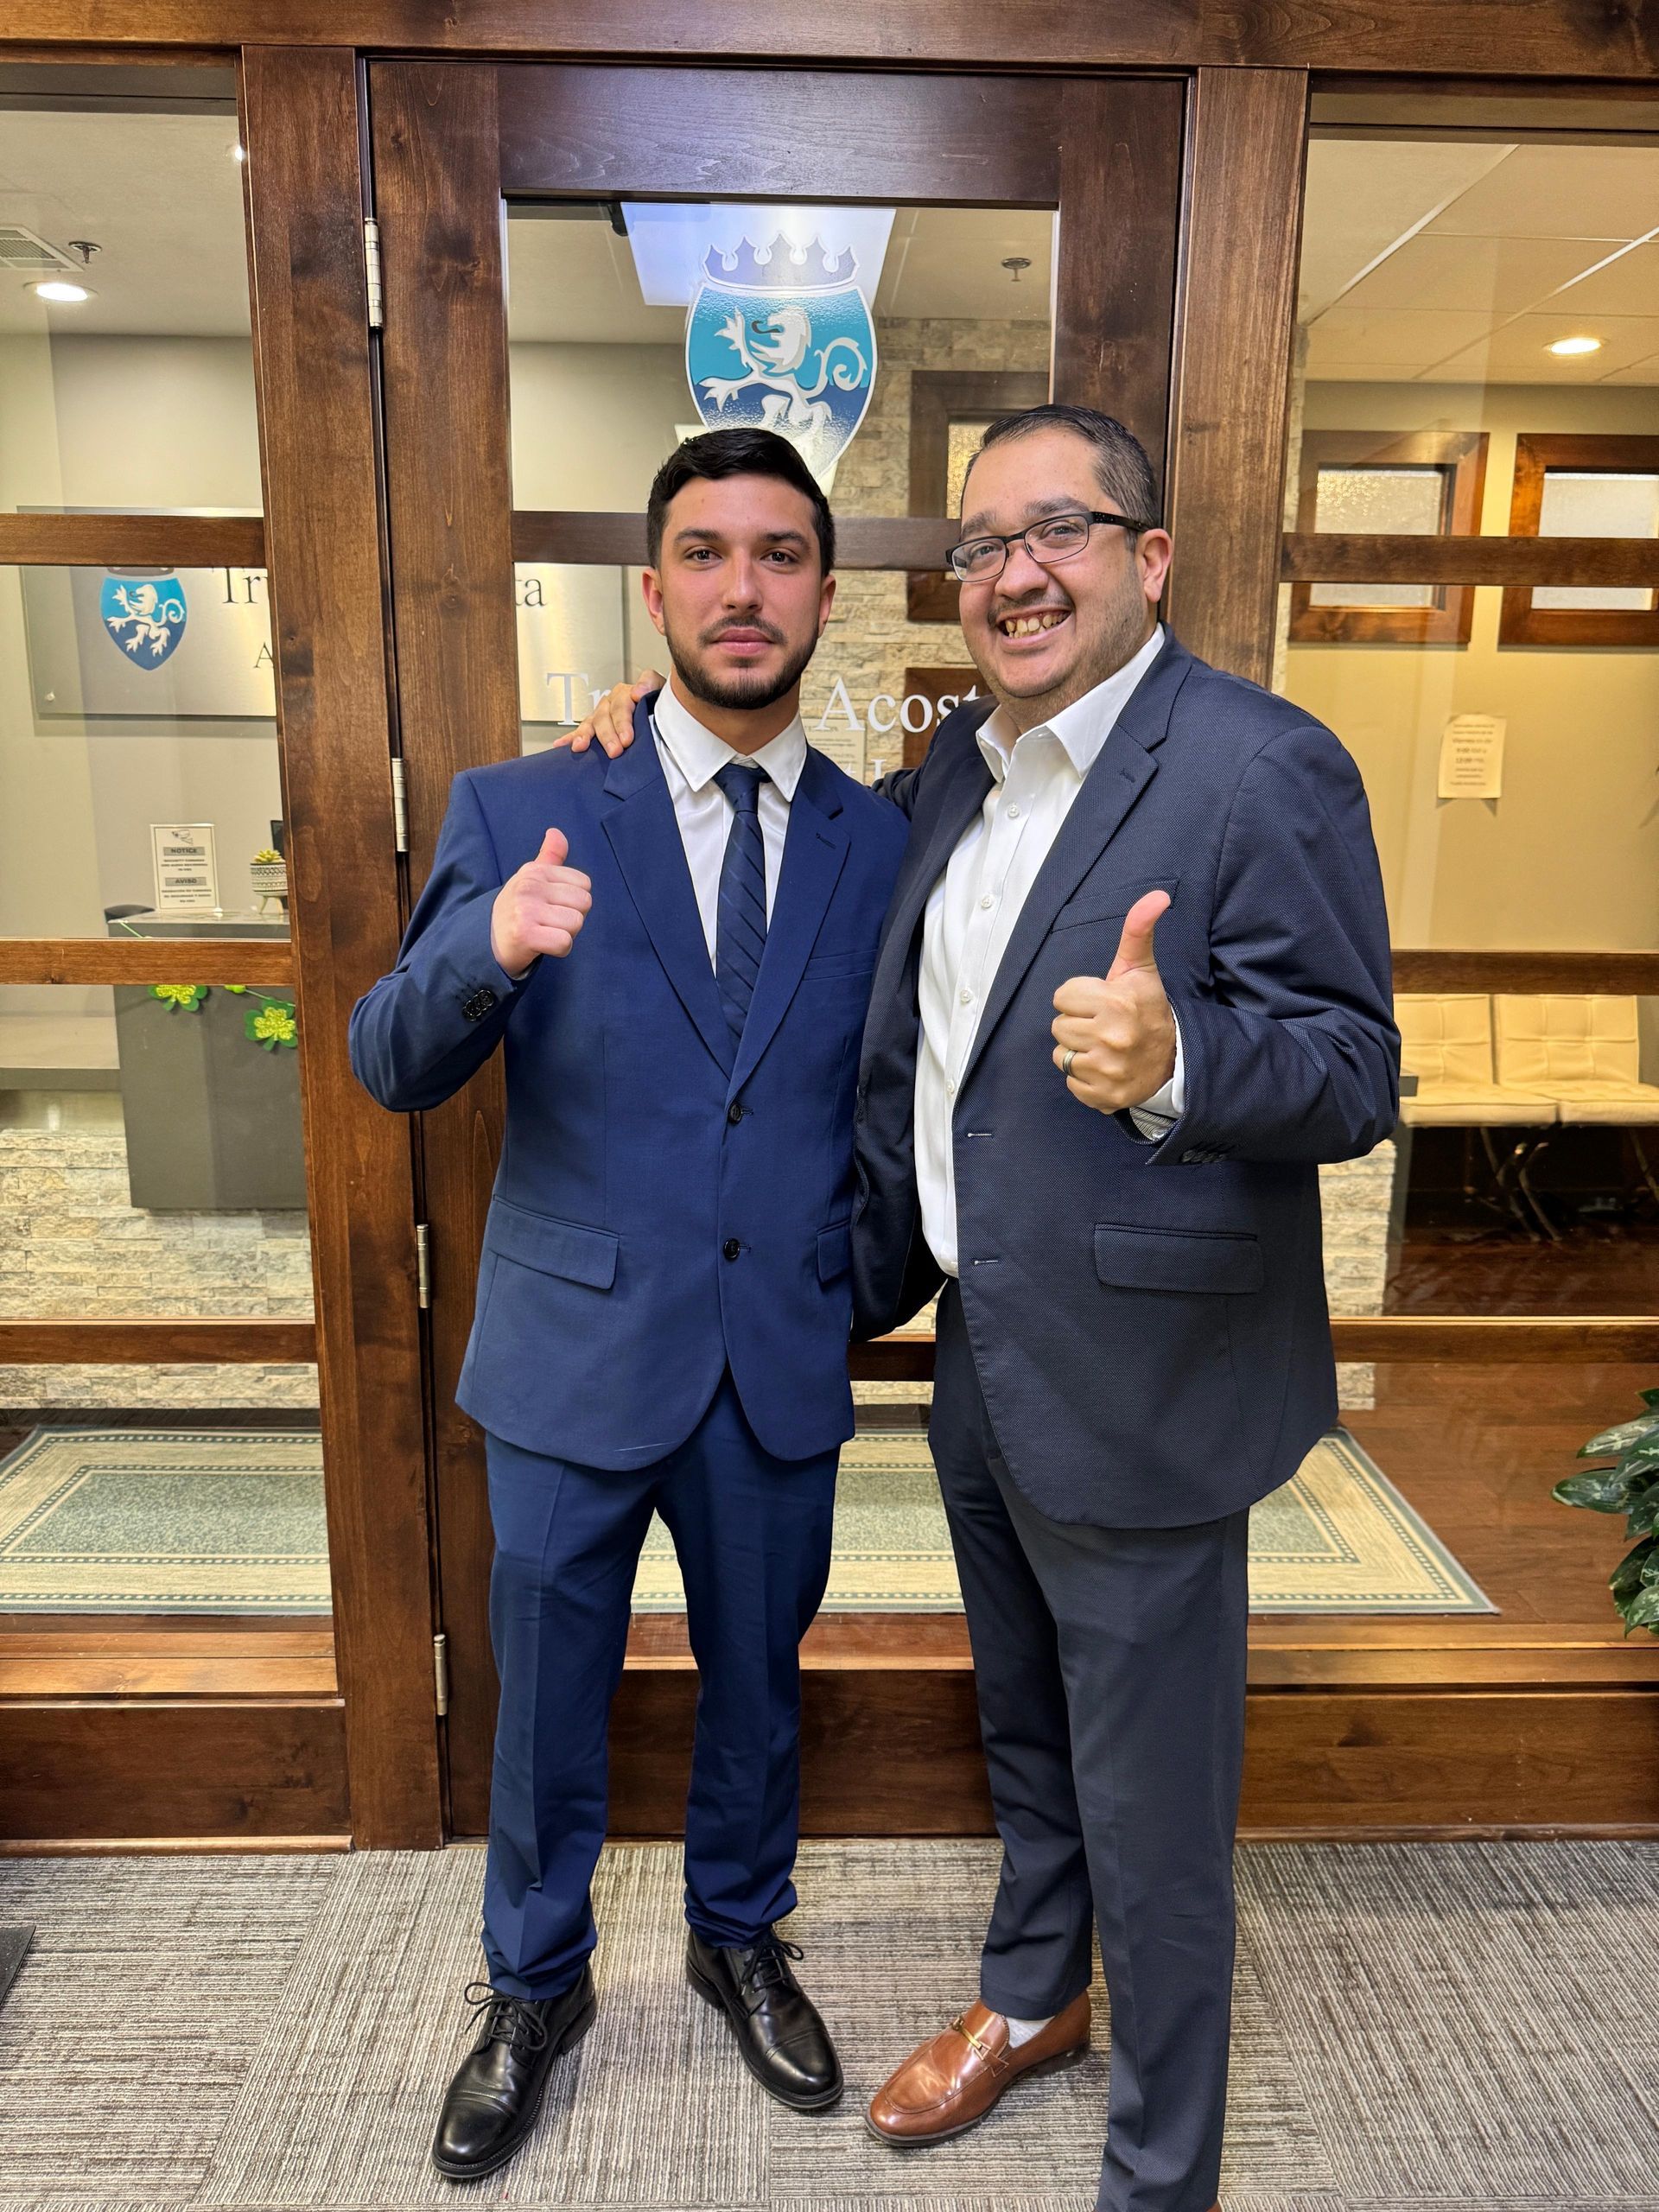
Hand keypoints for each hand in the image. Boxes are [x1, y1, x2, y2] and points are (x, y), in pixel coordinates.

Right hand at [490, 827, 591, 972]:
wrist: (486, 940)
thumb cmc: (518, 909)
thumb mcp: (530, 878)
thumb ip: (549, 857)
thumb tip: (556, 832)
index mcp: (535, 871)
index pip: (584, 884)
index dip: (573, 900)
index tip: (552, 906)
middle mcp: (529, 886)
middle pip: (584, 903)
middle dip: (572, 917)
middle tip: (549, 922)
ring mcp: (526, 909)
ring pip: (576, 923)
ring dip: (566, 934)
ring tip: (544, 932)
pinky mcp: (525, 934)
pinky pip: (564, 942)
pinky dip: (559, 949)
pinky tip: (542, 945)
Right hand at [554, 671, 662, 756]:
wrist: (661, 716)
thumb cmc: (661, 706)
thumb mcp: (662, 691)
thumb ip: (651, 685)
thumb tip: (638, 691)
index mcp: (630, 692)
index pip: (624, 701)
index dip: (624, 719)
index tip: (627, 737)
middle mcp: (614, 700)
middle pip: (607, 715)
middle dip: (609, 735)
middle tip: (615, 750)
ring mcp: (604, 712)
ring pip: (593, 722)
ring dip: (585, 735)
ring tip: (581, 746)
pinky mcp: (596, 725)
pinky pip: (582, 730)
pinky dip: (571, 737)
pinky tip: (561, 744)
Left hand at [1051, 890, 1175, 1113]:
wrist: (1175, 1060)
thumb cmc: (1148, 1008)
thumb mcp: (1140, 969)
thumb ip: (1139, 930)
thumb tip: (1158, 895)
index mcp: (1116, 1002)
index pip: (1062, 996)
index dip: (1079, 998)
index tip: (1102, 1002)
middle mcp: (1112, 1037)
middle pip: (1058, 1026)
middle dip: (1077, 1024)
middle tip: (1104, 1025)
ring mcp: (1108, 1069)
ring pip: (1061, 1055)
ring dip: (1078, 1051)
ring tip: (1104, 1046)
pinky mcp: (1104, 1096)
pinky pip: (1071, 1083)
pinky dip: (1084, 1078)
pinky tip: (1105, 1068)